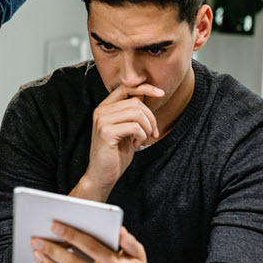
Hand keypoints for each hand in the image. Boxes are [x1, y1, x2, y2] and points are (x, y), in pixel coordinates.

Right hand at [76, 84, 163, 200]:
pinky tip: (136, 145)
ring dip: (147, 128)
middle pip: (135, 102)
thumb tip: (145, 93)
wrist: (103, 175)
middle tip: (153, 133)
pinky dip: (141, 136)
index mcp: (104, 107)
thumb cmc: (116, 153)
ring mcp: (102, 120)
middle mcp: (100, 111)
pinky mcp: (106, 132)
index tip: (161, 93)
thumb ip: (132, 112)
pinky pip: (134, 126)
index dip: (145, 88)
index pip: (126, 88)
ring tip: (143, 139)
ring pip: (136, 113)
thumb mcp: (127, 129)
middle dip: (151, 118)